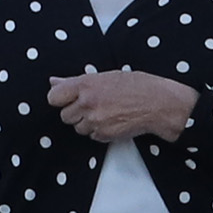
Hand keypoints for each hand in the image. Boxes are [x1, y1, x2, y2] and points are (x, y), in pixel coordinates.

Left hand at [43, 69, 197, 145]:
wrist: (159, 103)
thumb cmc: (136, 85)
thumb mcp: (105, 76)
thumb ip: (76, 81)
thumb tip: (54, 82)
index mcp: (86, 84)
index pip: (54, 97)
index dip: (60, 98)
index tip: (67, 98)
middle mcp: (87, 103)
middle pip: (65, 115)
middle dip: (76, 112)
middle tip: (93, 105)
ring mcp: (95, 120)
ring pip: (77, 127)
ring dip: (87, 123)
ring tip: (105, 112)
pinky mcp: (103, 135)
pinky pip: (91, 136)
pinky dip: (98, 131)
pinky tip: (112, 121)